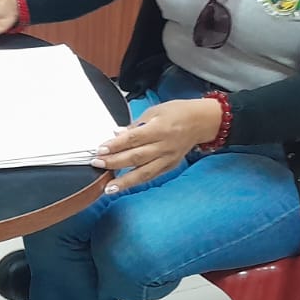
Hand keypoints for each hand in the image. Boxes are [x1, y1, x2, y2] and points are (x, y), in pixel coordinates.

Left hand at [92, 98, 223, 191]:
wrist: (202, 121)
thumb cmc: (178, 112)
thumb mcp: (155, 111)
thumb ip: (135, 126)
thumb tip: (116, 134)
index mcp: (159, 128)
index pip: (133, 139)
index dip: (115, 146)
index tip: (100, 150)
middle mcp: (164, 145)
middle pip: (135, 157)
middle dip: (114, 162)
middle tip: (97, 164)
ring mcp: (168, 158)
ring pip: (143, 172)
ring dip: (124, 181)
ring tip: (108, 188)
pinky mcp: (170, 166)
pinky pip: (151, 176)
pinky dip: (137, 182)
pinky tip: (124, 186)